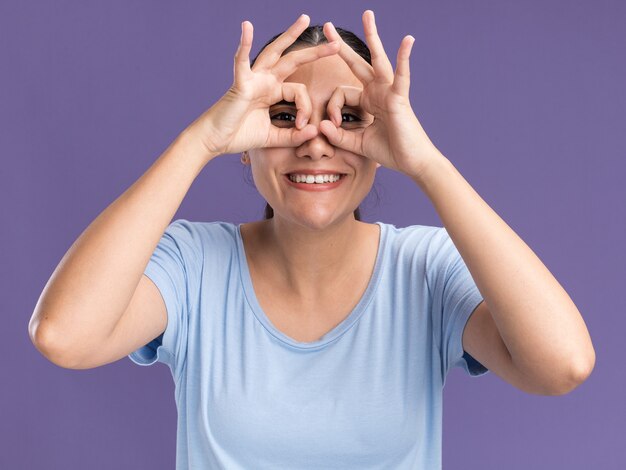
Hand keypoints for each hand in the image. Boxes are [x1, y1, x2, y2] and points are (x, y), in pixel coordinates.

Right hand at [186, 14, 339, 158]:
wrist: (216, 141)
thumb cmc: (240, 136)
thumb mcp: (273, 138)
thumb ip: (294, 136)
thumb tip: (316, 132)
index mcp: (272, 92)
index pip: (299, 91)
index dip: (307, 107)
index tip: (305, 126)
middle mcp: (265, 81)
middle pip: (293, 61)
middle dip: (315, 52)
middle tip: (336, 43)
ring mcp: (253, 79)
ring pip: (274, 52)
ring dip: (290, 35)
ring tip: (305, 19)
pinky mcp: (240, 83)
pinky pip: (241, 61)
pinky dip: (244, 44)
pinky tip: (247, 27)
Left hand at [318, 10, 442, 178]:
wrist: (412, 162)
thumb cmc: (390, 151)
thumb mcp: (356, 144)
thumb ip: (338, 136)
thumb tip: (320, 124)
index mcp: (368, 101)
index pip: (341, 94)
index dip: (333, 108)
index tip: (331, 124)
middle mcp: (378, 92)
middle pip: (358, 63)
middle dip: (341, 46)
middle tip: (327, 26)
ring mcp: (389, 92)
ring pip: (378, 59)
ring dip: (372, 36)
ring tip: (367, 15)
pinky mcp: (400, 99)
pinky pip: (402, 76)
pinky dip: (404, 58)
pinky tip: (408, 40)